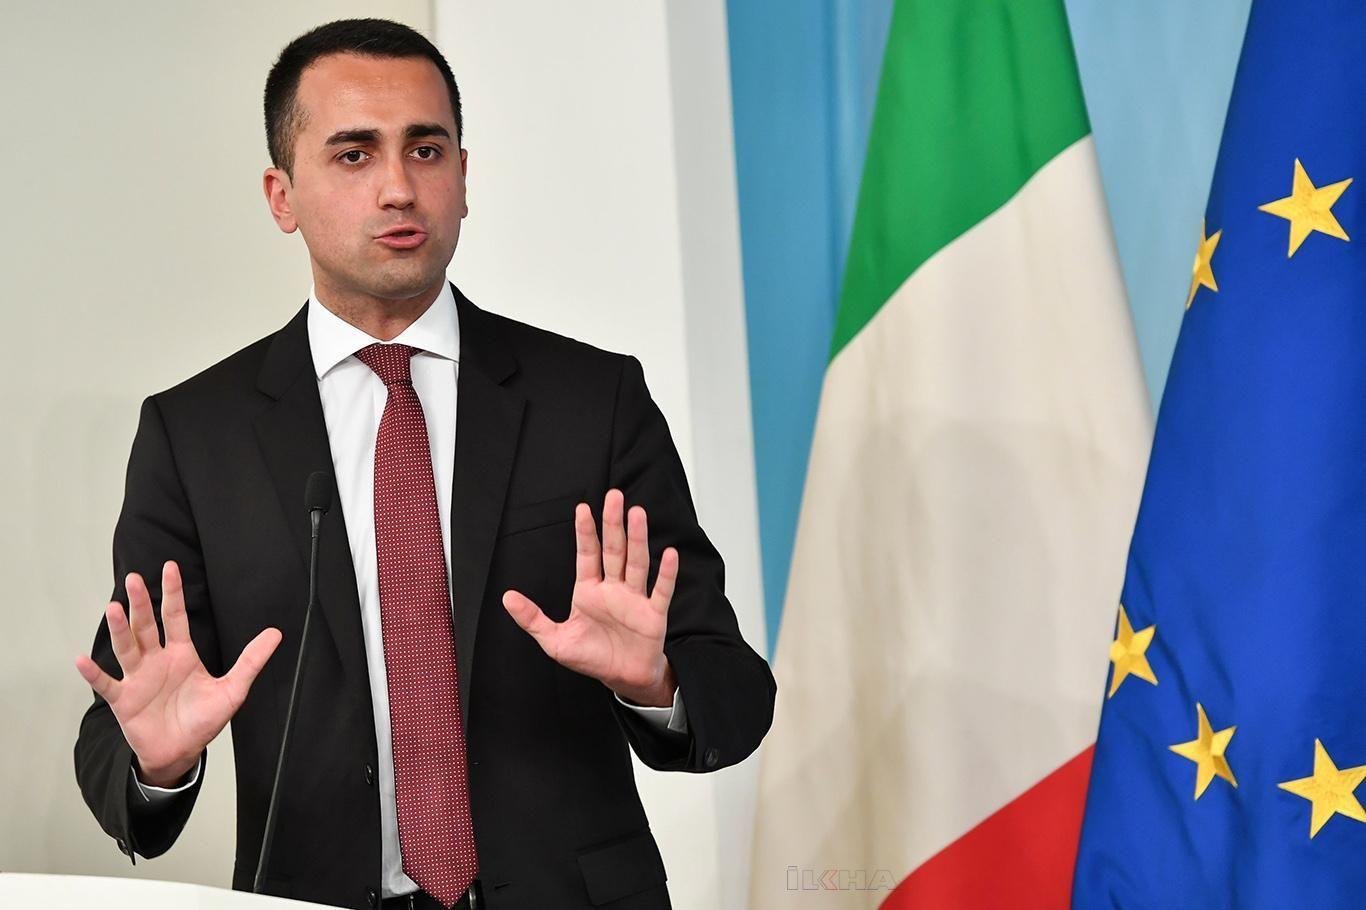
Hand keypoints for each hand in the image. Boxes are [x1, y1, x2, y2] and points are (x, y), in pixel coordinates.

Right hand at [74, 560, 281, 787]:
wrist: (181, 752)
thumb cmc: (203, 720)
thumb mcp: (233, 689)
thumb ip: (251, 660)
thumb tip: (276, 633)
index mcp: (181, 654)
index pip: (175, 617)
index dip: (173, 593)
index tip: (169, 568)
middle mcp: (156, 661)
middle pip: (147, 626)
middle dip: (141, 603)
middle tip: (135, 579)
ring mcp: (137, 678)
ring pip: (126, 648)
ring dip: (119, 629)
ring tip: (113, 608)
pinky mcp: (123, 700)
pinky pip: (106, 684)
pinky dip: (94, 674)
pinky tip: (82, 660)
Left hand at [502, 488, 678, 706]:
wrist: (623, 679)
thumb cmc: (592, 658)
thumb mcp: (555, 641)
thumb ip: (532, 618)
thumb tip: (506, 598)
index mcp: (589, 591)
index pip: (587, 555)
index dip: (585, 532)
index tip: (583, 508)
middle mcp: (613, 589)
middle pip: (614, 550)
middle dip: (613, 524)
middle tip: (613, 497)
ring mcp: (634, 599)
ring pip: (636, 563)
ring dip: (638, 539)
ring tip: (637, 514)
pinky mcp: (653, 614)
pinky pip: (660, 590)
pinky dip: (666, 573)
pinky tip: (669, 554)